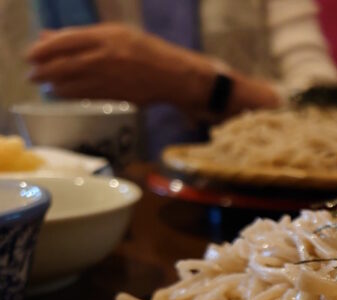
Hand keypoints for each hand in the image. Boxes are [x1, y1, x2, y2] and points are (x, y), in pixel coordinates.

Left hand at [25, 23, 215, 108]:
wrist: (174, 75)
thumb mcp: (115, 34)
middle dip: (43, 71)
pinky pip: (84, 96)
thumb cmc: (144, 50)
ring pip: (72, 84)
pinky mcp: (116, 96)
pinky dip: (69, 95)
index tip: (31, 55)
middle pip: (63, 65)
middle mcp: (107, 58)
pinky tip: (63, 92)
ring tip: (48, 84)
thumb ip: (82, 36)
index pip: (65, 42)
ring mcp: (111, 79)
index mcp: (107, 37)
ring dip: (54, 85)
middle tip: (33, 74)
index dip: (43, 49)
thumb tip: (47, 38)